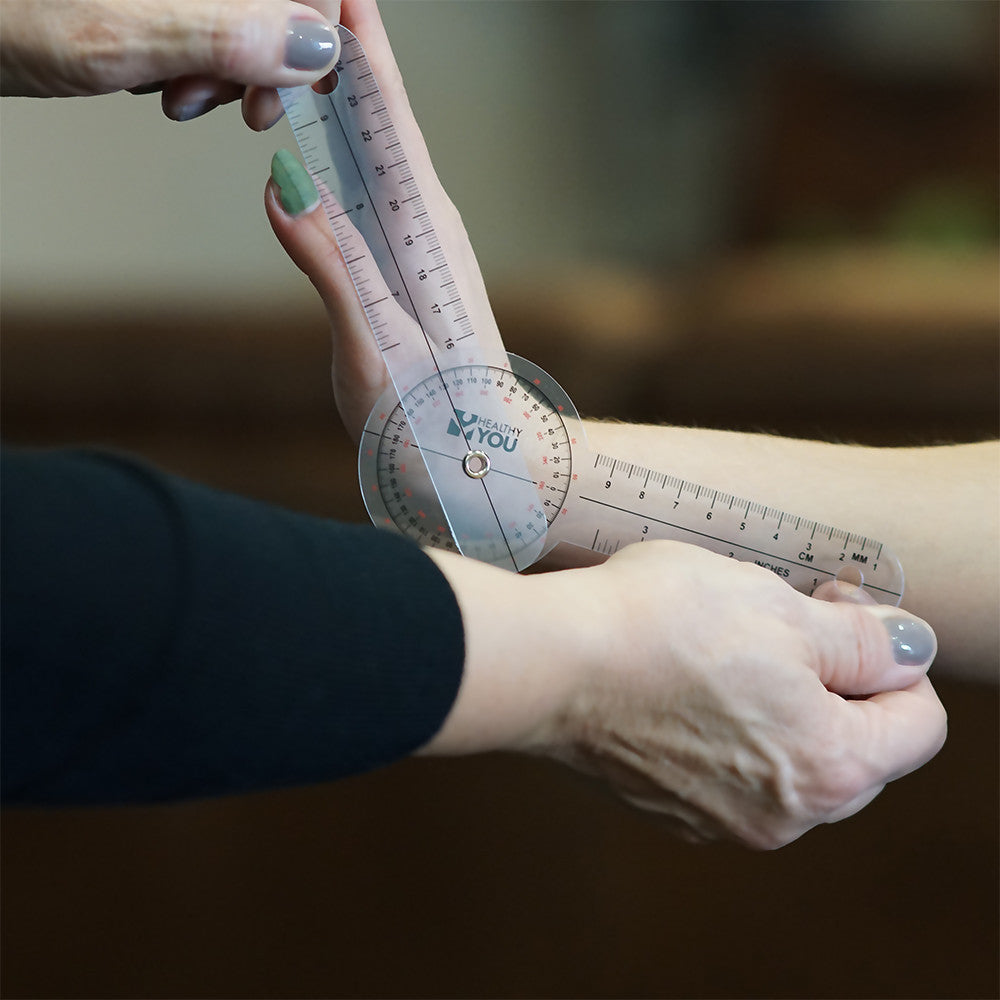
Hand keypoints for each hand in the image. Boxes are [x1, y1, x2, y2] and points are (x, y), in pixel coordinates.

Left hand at [0, 0, 340, 128]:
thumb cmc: (12, 12)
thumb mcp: (123, 34)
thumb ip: (226, 36)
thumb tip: (313, 48)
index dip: (320, 28)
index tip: (304, 80)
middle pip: (285, 2)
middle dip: (272, 61)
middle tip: (241, 105)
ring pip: (255, 20)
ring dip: (235, 73)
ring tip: (186, 96)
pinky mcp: (168, 2)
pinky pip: (218, 28)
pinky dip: (205, 67)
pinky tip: (170, 84)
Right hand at [265, 0, 504, 435]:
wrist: (481, 464)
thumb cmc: (433, 421)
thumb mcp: (373, 351)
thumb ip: (334, 270)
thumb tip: (283, 185)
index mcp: (425, 238)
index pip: (391, 128)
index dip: (368, 59)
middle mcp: (430, 231)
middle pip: (386, 126)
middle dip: (353, 59)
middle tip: (319, 1)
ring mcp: (423, 249)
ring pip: (380, 156)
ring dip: (347, 98)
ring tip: (311, 44)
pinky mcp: (410, 271)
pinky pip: (374, 195)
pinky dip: (348, 153)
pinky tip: (326, 137)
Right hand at [422, 542, 946, 848]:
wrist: (547, 662)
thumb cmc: (659, 626)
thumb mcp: (780, 609)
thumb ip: (867, 642)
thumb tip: (909, 653)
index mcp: (830, 768)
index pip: (919, 724)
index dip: (893, 657)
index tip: (840, 612)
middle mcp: (782, 815)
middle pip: (855, 747)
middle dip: (835, 681)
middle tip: (785, 618)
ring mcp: (720, 818)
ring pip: (788, 756)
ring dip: (779, 701)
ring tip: (726, 643)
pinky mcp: (669, 806)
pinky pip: (730, 767)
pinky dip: (726, 725)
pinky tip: (685, 677)